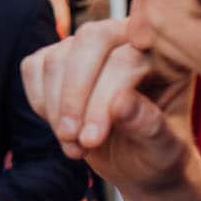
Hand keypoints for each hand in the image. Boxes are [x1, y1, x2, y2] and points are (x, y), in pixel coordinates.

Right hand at [20, 20, 200, 200]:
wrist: (138, 162)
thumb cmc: (158, 153)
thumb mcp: (163, 149)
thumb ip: (149, 125)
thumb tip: (121, 103)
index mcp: (165, 54)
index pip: (126, 60)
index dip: (102, 100)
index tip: (90, 141)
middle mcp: (128, 38)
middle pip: (90, 40)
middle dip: (74, 92)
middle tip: (71, 137)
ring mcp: (90, 46)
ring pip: (58, 57)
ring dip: (56, 107)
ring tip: (73, 145)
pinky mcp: (59, 58)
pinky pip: (34, 68)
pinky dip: (40, 102)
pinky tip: (61, 129)